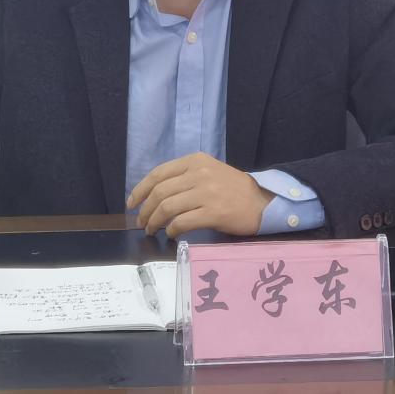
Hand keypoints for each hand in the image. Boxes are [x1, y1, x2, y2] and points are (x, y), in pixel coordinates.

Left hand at [127, 152, 272, 237]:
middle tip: (141, 222)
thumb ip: (185, 177)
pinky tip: (171, 234)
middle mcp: (199, 173)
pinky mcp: (213, 212)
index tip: (132, 203)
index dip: (140, 190)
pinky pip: (182, 222)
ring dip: (154, 222)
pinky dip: (172, 230)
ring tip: (152, 229)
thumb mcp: (209, 171)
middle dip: (145, 210)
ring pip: (167, 207)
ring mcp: (206, 193)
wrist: (262, 201)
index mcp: (195, 161)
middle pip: (160, 192)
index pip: (158, 174)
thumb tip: (155, 195)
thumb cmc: (233, 188)